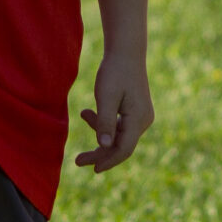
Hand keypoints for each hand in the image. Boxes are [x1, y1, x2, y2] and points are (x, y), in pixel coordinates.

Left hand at [74, 54, 153, 172]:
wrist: (127, 52)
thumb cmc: (115, 72)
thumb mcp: (106, 97)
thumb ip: (105, 122)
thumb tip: (104, 146)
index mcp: (138, 119)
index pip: (123, 149)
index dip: (108, 161)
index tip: (92, 169)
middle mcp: (144, 121)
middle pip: (121, 146)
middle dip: (100, 153)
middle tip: (78, 161)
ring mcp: (141, 116)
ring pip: (119, 136)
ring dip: (99, 133)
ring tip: (83, 114)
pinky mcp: (136, 112)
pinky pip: (120, 126)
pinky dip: (104, 123)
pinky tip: (88, 113)